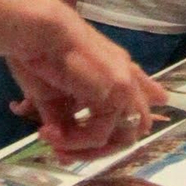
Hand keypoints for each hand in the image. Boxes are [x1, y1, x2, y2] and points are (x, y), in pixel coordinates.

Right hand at [6, 1, 165, 156]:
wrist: (37, 31)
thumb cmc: (38, 54)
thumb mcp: (54, 94)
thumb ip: (64, 121)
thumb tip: (60, 151)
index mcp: (117, 67)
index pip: (146, 92)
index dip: (146, 105)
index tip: (148, 112)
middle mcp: (126, 76)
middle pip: (135, 128)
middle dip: (101, 149)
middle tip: (66, 154)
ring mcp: (124, 86)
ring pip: (121, 139)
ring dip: (83, 150)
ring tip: (54, 146)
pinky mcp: (114, 94)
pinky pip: (98, 136)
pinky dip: (72, 142)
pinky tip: (48, 135)